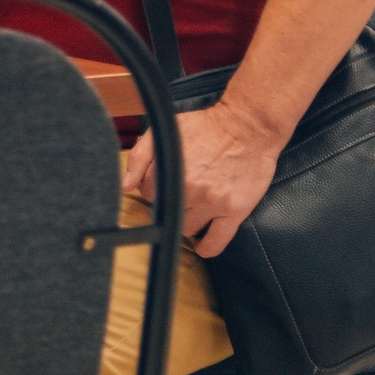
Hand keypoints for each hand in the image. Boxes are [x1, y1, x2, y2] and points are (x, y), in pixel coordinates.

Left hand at [124, 101, 282, 257]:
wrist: (248, 126)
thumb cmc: (207, 126)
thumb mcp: (167, 131)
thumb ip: (141, 156)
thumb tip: (126, 186)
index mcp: (170, 169)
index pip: (147, 193)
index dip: (154, 187)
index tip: (163, 183)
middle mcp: (189, 189)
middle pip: (167, 211)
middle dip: (170, 204)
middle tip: (181, 194)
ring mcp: (213, 202)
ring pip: (187, 229)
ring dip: (187, 222)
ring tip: (193, 211)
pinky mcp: (235, 211)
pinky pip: (216, 242)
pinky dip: (206, 248)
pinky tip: (202, 245)